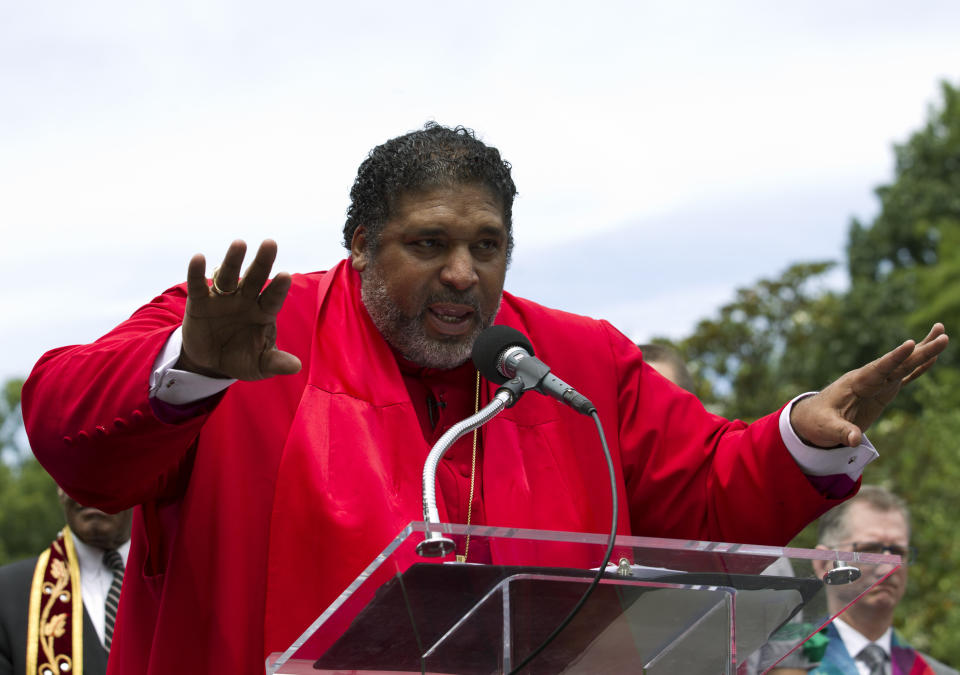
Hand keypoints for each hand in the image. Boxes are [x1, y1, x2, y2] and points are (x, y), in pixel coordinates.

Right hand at [177, 239, 301, 379]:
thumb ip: (275, 362)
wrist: (211, 363)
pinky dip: (197, 272)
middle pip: (255, 277)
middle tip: (270, 243)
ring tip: (240, 244)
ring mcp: (223, 298)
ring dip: (233, 260)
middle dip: (262, 262)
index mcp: (263, 312)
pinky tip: (199, 258)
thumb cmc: (242, 359)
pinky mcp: (200, 302)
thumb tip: (297, 367)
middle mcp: (246, 299)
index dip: (278, 287)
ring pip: (229, 276)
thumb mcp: (259, 365)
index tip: (285, 275)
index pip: (273, 297)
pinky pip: (199, 285)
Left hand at [790, 323, 948, 447]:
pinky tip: (932, 358)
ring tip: (943, 334)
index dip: (895, 357)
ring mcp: (877, 383)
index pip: (879, 368)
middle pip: (899, 363)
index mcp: (856, 383)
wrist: (812, 418)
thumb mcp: (826, 428)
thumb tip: (854, 439)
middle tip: (944, 336)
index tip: (910, 344)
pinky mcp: (882, 391)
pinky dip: (918, 368)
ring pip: (904, 365)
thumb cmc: (817, 421)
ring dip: (924, 352)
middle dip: (920, 351)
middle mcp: (869, 378)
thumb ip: (841, 432)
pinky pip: (904, 377)